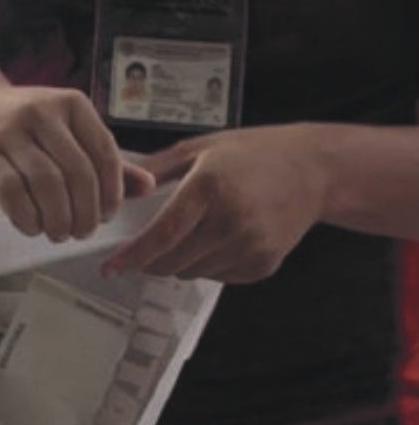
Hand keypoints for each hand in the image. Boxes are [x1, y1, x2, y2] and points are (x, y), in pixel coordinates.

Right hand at [0, 80, 155, 239]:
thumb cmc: (16, 124)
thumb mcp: (63, 130)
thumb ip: (101, 158)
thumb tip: (147, 187)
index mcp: (70, 104)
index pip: (103, 152)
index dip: (110, 191)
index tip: (106, 215)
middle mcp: (41, 111)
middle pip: (77, 172)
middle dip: (85, 212)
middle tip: (82, 231)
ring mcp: (7, 131)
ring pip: (46, 183)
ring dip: (58, 218)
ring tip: (58, 232)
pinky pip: (11, 191)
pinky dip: (27, 217)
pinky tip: (31, 226)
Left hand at [101, 125, 329, 281]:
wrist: (314, 170)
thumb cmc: (254, 154)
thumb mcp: (200, 148)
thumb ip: (155, 169)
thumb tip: (118, 189)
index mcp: (210, 188)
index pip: (162, 234)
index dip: (132, 256)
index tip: (110, 268)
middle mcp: (232, 221)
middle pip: (172, 261)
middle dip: (150, 260)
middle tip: (147, 247)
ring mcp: (251, 246)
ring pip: (192, 272)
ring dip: (180, 260)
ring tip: (196, 231)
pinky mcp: (263, 264)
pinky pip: (217, 276)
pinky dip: (208, 264)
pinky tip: (220, 237)